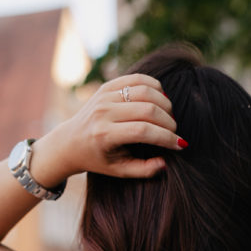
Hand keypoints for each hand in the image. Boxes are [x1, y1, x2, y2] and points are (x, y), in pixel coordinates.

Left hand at [32, 74, 184, 183]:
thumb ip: (143, 170)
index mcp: (104, 134)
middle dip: (168, 121)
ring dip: (164, 103)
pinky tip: (161, 100)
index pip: (143, 131)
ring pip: (145, 91)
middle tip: (174, 132)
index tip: (180, 145)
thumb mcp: (118, 171)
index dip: (166, 138)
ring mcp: (104, 96)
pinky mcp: (107, 86)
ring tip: (169, 118)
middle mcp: (103, 112)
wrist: (70, 142)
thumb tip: (165, 162)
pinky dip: (155, 87)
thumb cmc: (98, 159)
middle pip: (147, 109)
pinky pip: (137, 79)